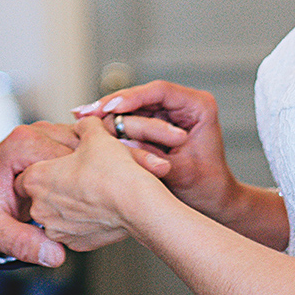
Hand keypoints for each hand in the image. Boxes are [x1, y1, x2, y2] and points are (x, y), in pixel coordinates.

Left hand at [0, 122, 82, 267]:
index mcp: (20, 146)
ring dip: (88, 171)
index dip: (81, 182)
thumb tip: (55, 255)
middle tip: (91, 207)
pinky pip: (79, 151)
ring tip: (88, 202)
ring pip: (84, 148)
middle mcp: (34, 133)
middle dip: (87, 176)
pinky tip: (83, 193)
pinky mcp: (51, 143)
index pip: (69, 157)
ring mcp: (44, 135)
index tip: (88, 206)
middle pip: (81, 148)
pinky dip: (84, 169)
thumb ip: (22, 242)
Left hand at [17, 115, 169, 251]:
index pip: (26, 172)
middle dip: (55, 185)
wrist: (139, 205)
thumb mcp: (96, 136)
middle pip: (40, 193)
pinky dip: (82, 220)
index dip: (43, 165)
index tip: (58, 163)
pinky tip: (98, 206)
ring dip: (68, 204)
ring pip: (56, 213)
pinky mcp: (76, 243)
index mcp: (36, 179)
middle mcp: (40, 207)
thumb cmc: (114, 173)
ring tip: (91, 190)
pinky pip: (73, 229)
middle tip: (77, 175)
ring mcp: (58, 228)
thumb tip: (83, 125)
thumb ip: (83, 126)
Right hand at [76, 81, 237, 221]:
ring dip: (107, 111)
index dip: (132, 97)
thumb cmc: (205, 189)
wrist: (213, 203)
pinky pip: (132, 118)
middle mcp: (183, 104)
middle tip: (86, 110)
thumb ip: (152, 154)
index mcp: (198, 106)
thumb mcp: (179, 171)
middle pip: (142, 96)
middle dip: (113, 103)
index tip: (110, 107)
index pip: (160, 92)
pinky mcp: (157, 123)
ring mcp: (169, 113)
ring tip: (81, 115)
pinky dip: (112, 122)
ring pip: (133, 106)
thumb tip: (120, 142)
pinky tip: (88, 123)